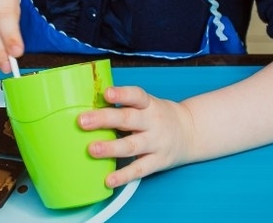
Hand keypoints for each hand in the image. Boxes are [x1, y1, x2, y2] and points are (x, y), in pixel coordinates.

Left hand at [77, 85, 195, 187]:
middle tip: (82, 121)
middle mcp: (153, 122)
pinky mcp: (157, 162)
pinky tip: (108, 180)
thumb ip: (125, 105)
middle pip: (128, 119)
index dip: (122, 94)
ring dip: (111, 148)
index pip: (136, 96)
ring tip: (92, 149)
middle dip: (104, 120)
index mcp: (149, 105)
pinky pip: (139, 169)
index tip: (106, 93)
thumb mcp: (147, 104)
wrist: (190, 132)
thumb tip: (90, 104)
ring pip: (132, 145)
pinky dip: (124, 176)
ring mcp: (156, 143)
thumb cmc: (159, 116)